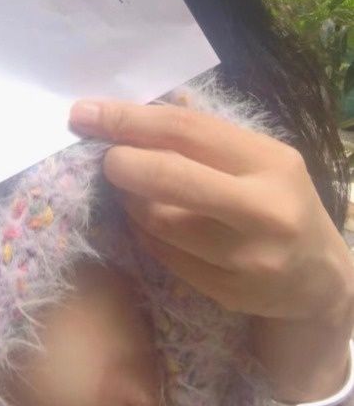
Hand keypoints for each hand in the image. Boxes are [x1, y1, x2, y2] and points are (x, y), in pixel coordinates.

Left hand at [68, 97, 353, 325]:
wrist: (319, 278)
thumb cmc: (276, 200)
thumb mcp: (256, 159)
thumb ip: (200, 135)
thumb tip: (126, 113)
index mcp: (270, 162)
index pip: (186, 130)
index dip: (128, 120)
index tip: (86, 114)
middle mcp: (265, 210)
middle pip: (170, 177)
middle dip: (122, 162)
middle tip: (104, 159)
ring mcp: (248, 258)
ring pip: (159, 222)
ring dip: (130, 201)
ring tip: (130, 190)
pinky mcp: (229, 293)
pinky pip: (164, 256)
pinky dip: (145, 234)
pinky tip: (150, 223)